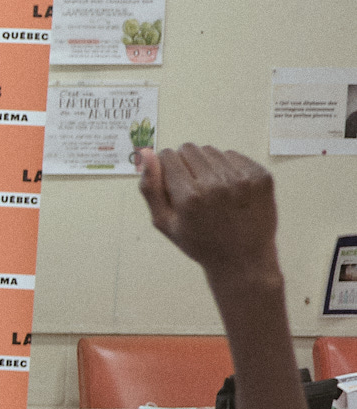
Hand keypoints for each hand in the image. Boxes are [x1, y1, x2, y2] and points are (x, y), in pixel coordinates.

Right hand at [133, 143, 279, 278]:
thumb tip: (146, 153)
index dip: (166, 168)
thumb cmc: (199, 243)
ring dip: (207, 165)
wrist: (243, 259)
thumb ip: (150, 188)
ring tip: (213, 190)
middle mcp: (216, 184)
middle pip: (189, 149)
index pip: (168, 156)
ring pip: (212, 151)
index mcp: (189, 196)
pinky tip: (230, 189)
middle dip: (185, 163)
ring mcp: (242, 179)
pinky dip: (228, 167)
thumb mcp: (164, 223)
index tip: (173, 183)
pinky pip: (234, 156)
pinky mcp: (261, 176)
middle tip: (193, 187)